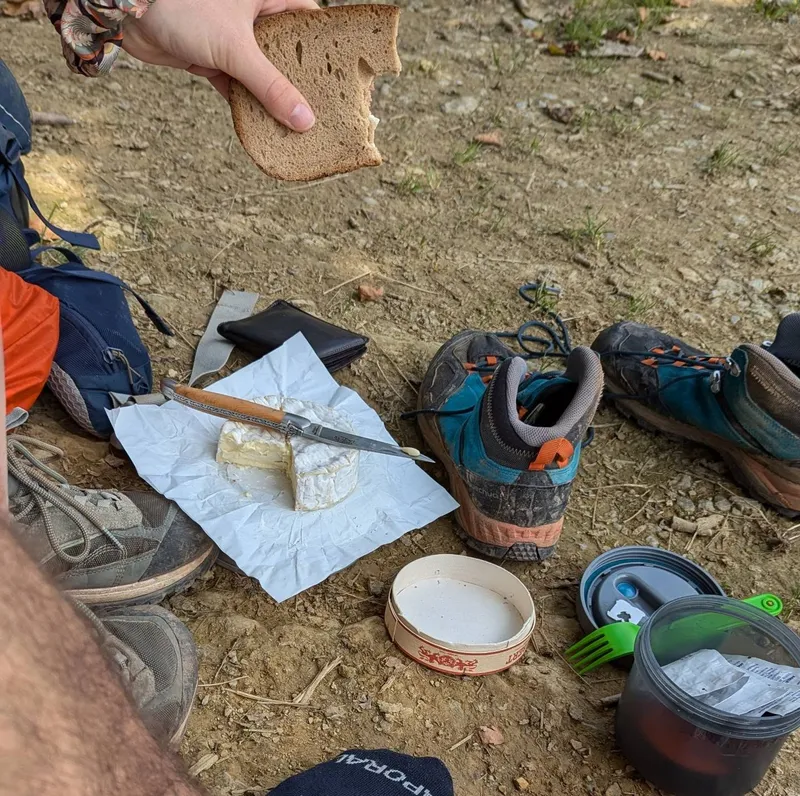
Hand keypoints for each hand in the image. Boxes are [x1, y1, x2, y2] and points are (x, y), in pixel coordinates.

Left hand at [122, 0, 317, 130]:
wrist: (128, 11)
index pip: (309, 20)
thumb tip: (304, 120)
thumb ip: (270, 86)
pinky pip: (238, 85)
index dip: (326, 47)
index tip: (343, 76)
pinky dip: (246, 105)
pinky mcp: (212, 57)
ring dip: (273, 99)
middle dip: (301, 82)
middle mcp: (253, 15)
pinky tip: (261, 126)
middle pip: (287, 52)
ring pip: (262, 72)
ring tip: (296, 127)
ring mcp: (232, 37)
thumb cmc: (184, 7)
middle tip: (323, 112)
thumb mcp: (236, 49)